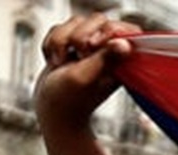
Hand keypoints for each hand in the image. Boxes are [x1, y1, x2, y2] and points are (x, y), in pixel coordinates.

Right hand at [34, 14, 141, 132]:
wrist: (50, 111)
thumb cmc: (68, 100)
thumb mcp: (85, 77)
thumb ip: (104, 58)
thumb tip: (125, 44)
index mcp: (120, 61)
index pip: (126, 29)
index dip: (109, 30)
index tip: (93, 46)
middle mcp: (107, 52)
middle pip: (97, 20)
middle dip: (78, 36)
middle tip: (77, 57)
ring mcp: (89, 47)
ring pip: (75, 22)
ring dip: (61, 41)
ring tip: (61, 64)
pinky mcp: (72, 45)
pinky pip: (59, 28)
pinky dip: (52, 44)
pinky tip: (55, 62)